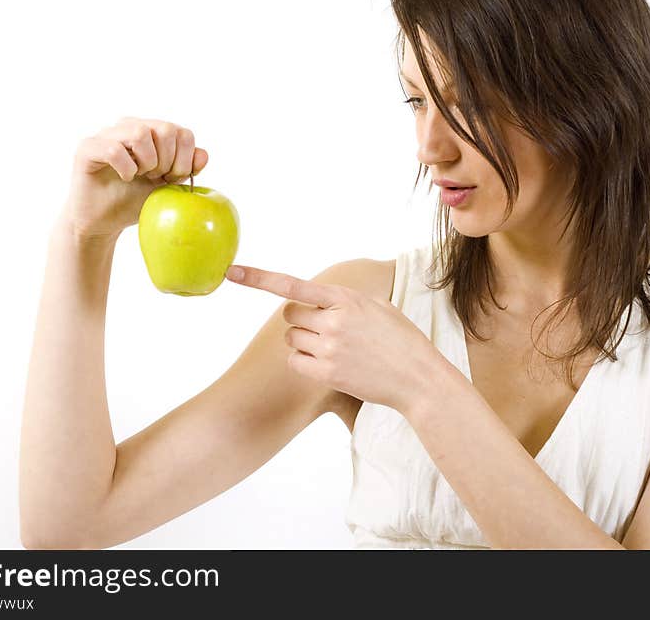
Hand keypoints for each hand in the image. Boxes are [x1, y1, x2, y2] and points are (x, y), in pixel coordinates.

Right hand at [63, 116, 209, 239]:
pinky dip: (126, 169)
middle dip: (168, 160)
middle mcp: (129, 127)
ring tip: (140, 176)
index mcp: (150, 132)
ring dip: (148, 161)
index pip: (181, 132)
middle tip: (156, 177)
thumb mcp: (167, 186)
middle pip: (165, 129)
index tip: (172, 177)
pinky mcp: (88, 148)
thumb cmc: (134, 200)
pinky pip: (115, 150)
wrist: (103, 220)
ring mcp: (107, 135)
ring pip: (140, 132)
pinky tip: (124, 178)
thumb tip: (203, 155)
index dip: (184, 158)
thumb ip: (186, 169)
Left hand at [224, 264, 447, 413]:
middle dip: (301, 320)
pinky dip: (305, 362)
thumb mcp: (377, 307)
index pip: (293, 285)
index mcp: (345, 298)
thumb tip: (314, 299)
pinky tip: (330, 364)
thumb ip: (344, 300)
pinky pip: (295, 361)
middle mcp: (334, 321)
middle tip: (325, 329)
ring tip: (336, 349)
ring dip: (305, 342)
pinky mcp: (326, 373)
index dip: (258, 278)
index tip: (231, 272)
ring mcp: (329, 348)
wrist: (418, 377)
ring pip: (292, 339)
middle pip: (289, 315)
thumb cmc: (401, 340)